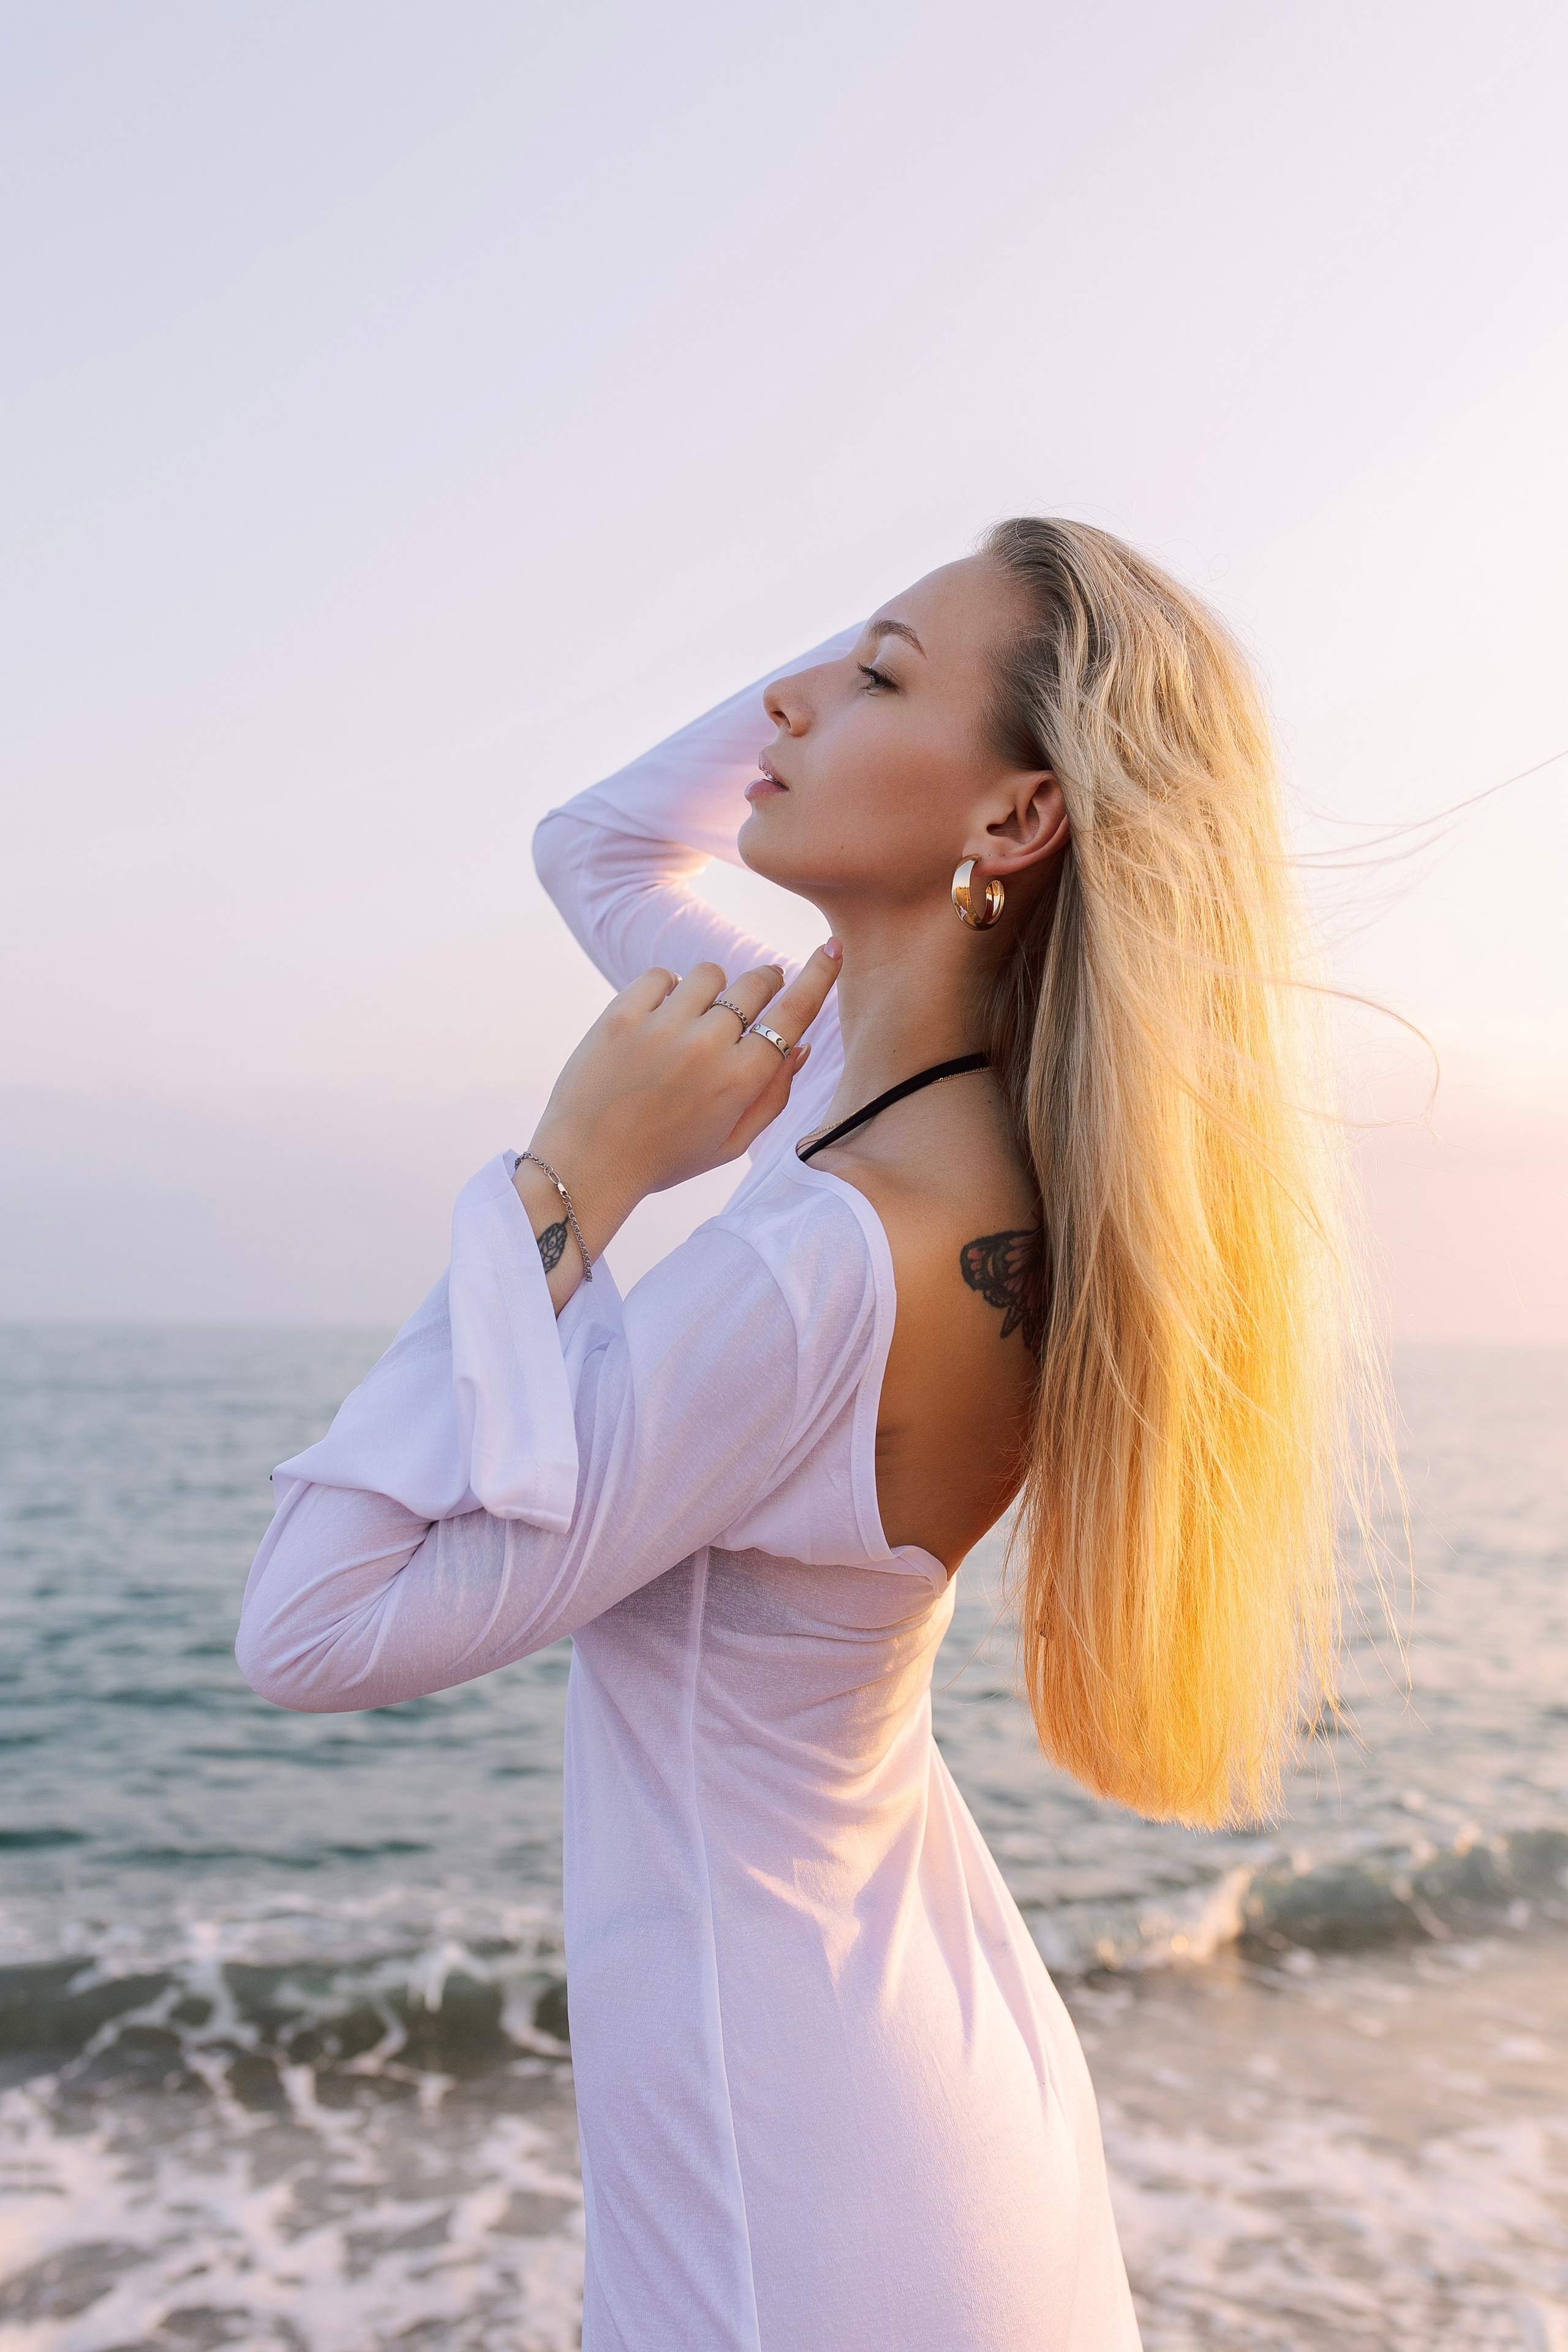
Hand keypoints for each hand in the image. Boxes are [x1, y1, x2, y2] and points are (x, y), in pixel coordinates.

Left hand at [514, 944, 841, 1306]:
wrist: (587, 1164)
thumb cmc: (665, 1157)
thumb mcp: (732, 1143)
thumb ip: (774, 1095)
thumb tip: (802, 1045)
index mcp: (741, 1080)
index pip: (795, 1013)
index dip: (819, 976)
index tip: (832, 948)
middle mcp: (707, 1046)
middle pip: (756, 984)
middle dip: (763, 982)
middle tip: (753, 996)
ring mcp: (662, 1027)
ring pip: (709, 973)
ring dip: (711, 989)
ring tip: (694, 1019)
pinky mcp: (622, 1014)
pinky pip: (661, 975)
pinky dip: (666, 990)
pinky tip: (658, 1019)